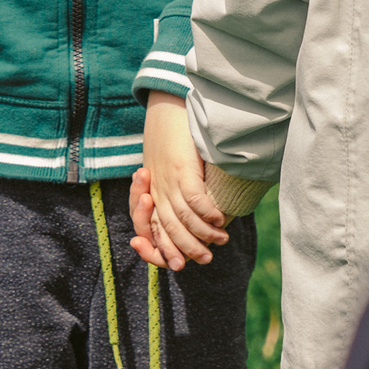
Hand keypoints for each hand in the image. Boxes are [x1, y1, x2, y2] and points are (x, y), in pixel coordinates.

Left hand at [128, 93, 228, 269]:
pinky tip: (219, 218)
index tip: (176, 266)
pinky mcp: (181, 168)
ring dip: (202, 235)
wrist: (168, 103)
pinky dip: (207, 212)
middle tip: (205, 261)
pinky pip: (193, 198)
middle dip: (185, 250)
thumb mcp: (167, 166)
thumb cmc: (171, 135)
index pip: (149, 229)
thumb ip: (175, 189)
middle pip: (166, 229)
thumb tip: (193, 212)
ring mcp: (167, 179)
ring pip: (181, 218)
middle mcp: (156, 188)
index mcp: (150, 190)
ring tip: (220, 242)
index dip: (160, 250)